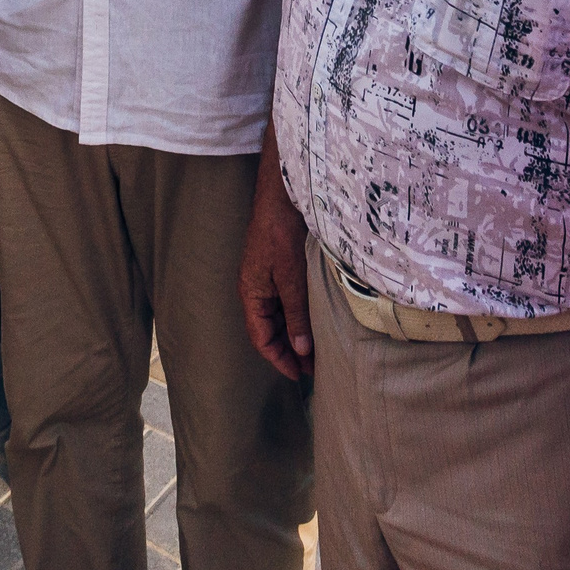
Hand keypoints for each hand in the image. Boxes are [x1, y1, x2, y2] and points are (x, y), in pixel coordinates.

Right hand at [239, 177, 314, 380]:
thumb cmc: (280, 233)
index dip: (279, 359)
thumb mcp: (291, 278)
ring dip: (295, 334)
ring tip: (318, 349)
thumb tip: (301, 349)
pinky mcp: (278, 267)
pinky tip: (313, 320)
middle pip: (269, 330)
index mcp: (251, 294)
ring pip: (278, 316)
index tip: (300, 375)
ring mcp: (266, 278)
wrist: (282, 195)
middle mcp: (256, 289)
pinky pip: (285, 300)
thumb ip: (296, 315)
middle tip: (315, 367)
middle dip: (290, 350)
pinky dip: (297, 315)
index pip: (261, 339)